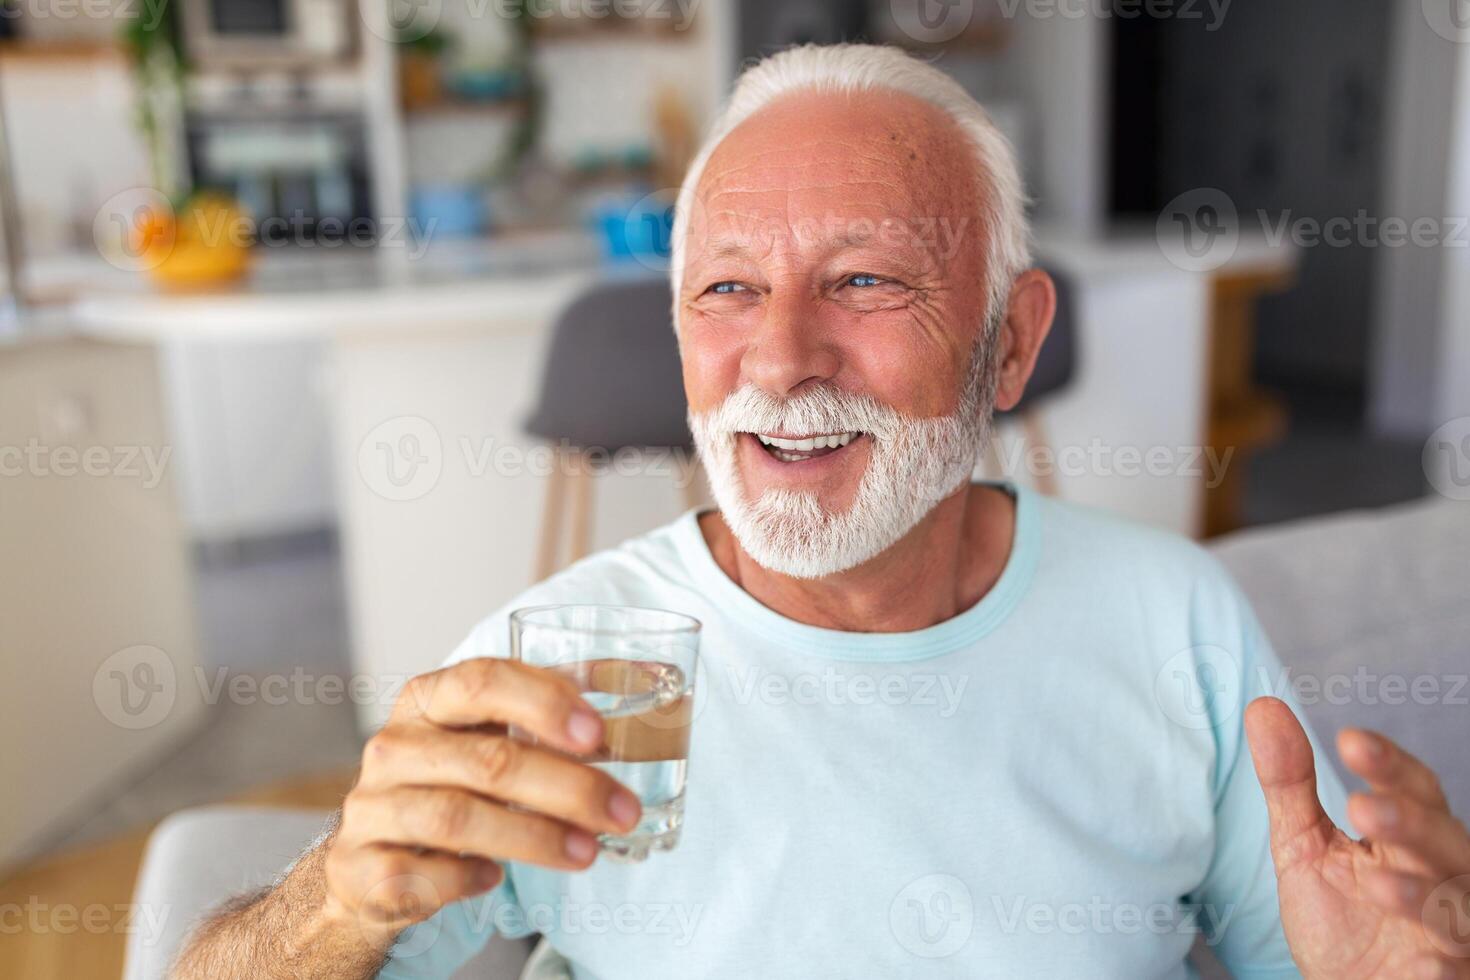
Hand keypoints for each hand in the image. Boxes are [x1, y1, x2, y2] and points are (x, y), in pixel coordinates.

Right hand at [321, 658, 641, 949]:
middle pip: (486, 759)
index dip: (543, 703)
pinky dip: (464, 878)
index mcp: (427, 699)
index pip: (482, 681)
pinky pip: (418, 874)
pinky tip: (496, 877)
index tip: (598, 733)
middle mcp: (394, 747)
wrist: (372, 854)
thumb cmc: (449, 779)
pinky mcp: (360, 866)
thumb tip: (640, 675)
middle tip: (622, 810)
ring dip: (534, 838)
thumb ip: (551, 702)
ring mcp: (372, 807)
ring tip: (588, 851)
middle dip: (566, 787)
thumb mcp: (488, 731)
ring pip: (456, 818)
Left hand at [1245, 696, 1469, 978]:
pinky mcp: (1450, 971)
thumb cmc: (1335, 917)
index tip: (1350, 741)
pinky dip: (1442, 956)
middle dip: (1411, 821)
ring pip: (1456, 900)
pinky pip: (1457, 963)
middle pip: (1444, 836)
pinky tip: (1422, 957)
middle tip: (1365, 809)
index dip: (1388, 764)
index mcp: (1406, 834)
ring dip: (1420, 891)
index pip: (1411, 787)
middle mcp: (1437, 873)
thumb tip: (1262, 707)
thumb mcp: (1303, 845)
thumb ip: (1290, 782)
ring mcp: (1448, 925)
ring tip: (1374, 881)